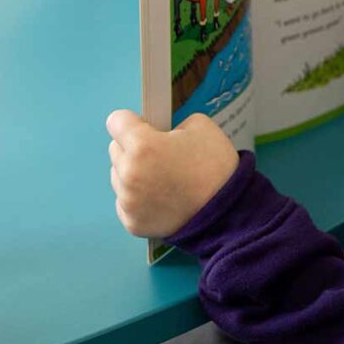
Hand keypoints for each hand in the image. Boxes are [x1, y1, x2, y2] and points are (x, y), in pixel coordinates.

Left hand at [106, 110, 238, 238]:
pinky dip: (137, 199)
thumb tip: (156, 132)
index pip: (116, 120)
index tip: (147, 129)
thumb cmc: (215, 167)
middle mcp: (128, 174)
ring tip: (162, 180)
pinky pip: (124, 202)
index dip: (133, 121)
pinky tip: (161, 199)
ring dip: (133, 174)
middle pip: (115, 149)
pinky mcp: (132, 222)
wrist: (228, 214)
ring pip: (118, 176)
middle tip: (161, 156)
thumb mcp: (201, 127)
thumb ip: (171, 125)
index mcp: (143, 146)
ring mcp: (128, 201)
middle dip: (133, 148)